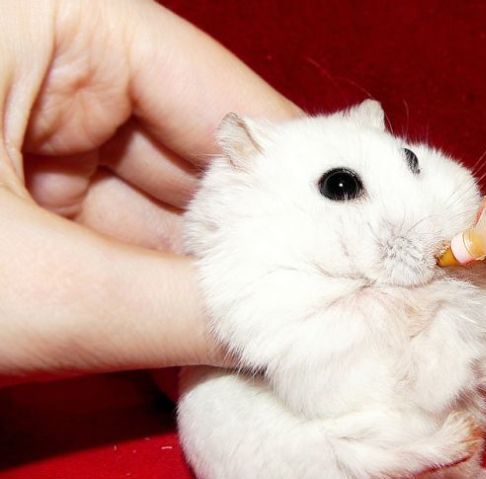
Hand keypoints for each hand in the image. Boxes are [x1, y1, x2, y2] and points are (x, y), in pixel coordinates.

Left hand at [0, 0, 299, 382]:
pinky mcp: (18, 196)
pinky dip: (152, 300)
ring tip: (281, 346)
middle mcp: (52, 67)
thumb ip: (175, 310)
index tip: (363, 259)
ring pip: (157, 215)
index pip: (219, 99)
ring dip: (207, 289)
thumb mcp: (26, 284)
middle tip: (331, 318)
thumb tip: (300, 333)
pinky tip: (206, 350)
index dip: (299, 190)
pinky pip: (112, 244)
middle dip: (256, 252)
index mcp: (54, 22)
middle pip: (196, 166)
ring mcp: (31, 133)